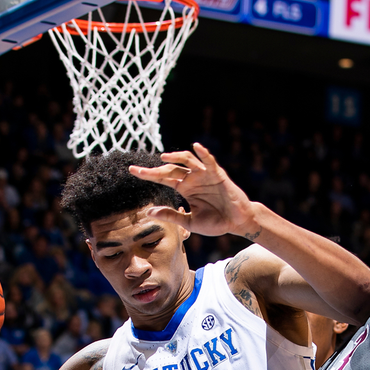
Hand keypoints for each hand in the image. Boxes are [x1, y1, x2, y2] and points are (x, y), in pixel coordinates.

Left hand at [129, 143, 258, 238]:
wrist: (236, 223)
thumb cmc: (216, 222)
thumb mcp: (189, 221)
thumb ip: (171, 215)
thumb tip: (148, 212)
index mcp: (185, 188)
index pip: (163, 178)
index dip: (148, 175)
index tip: (133, 171)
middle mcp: (192, 179)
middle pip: (171, 169)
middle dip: (155, 169)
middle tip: (138, 170)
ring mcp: (204, 175)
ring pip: (187, 161)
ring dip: (176, 157)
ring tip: (163, 158)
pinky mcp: (218, 174)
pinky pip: (209, 162)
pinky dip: (203, 153)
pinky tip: (196, 147)